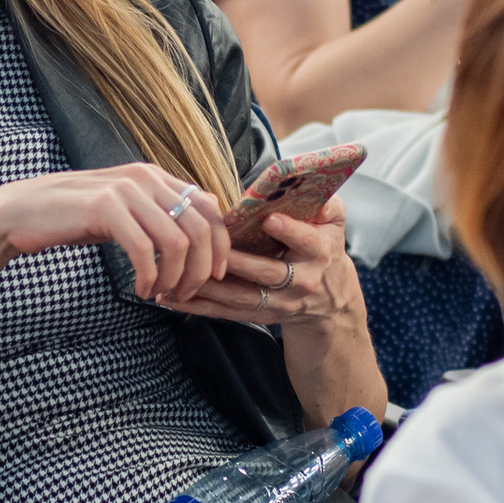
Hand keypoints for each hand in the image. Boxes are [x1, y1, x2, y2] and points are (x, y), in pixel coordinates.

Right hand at [0, 161, 230, 303]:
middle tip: (184, 294)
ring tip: (161, 295)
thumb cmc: (74, 217)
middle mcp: (146, 177)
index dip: (221, 245)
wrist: (22, 213)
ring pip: (178, 242)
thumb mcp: (124, 212)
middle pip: (201, 228)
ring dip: (176, 278)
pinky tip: (141, 290)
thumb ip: (158, 216)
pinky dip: (150, 277)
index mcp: (156, 176)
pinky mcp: (105, 207)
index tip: (213, 276)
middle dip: (200, 269)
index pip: (211, 208)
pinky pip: (145, 250)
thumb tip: (198, 240)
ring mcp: (125, 189)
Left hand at [163, 203, 356, 329]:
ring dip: (207, 287)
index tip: (268, 218)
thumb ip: (328, 204)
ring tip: (175, 275)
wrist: (328, 298)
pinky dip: (198, 306)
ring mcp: (279, 302)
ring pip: (241, 296)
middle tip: (208, 248)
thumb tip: (312, 187)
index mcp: (319, 253)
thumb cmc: (324, 245)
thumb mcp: (334, 223)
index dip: (289, 230)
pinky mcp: (260, 315)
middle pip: (267, 272)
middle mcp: (300, 281)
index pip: (306, 241)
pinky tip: (169, 297)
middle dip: (237, 261)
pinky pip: (226, 312)